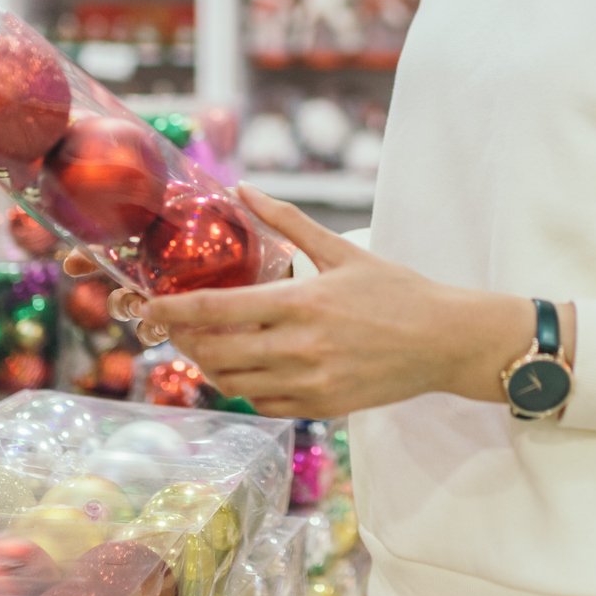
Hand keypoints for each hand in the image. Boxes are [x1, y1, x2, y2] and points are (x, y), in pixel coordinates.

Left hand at [130, 185, 538, 418]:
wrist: (446, 342)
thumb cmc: (398, 290)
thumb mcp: (344, 250)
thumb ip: (288, 221)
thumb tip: (242, 188)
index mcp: (304, 302)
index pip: (220, 311)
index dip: (175, 311)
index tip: (149, 307)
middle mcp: (303, 347)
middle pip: (217, 352)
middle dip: (185, 341)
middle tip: (172, 326)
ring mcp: (312, 382)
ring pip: (236, 382)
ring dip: (211, 365)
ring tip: (205, 345)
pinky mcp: (323, 406)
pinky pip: (265, 403)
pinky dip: (245, 387)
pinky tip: (245, 367)